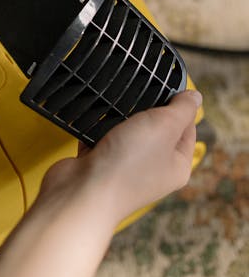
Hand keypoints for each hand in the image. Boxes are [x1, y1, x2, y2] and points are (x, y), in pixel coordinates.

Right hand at [0, 90, 201, 276]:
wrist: (82, 192)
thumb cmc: (128, 162)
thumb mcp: (163, 127)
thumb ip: (181, 109)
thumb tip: (195, 97)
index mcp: (176, 165)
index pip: (187, 129)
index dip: (180, 105)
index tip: (167, 84)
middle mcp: (153, 169)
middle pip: (156, 130)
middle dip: (148, 108)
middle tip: (141, 87)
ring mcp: (124, 168)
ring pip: (127, 133)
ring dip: (121, 116)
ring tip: (117, 96)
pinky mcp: (98, 164)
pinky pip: (101, 138)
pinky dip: (97, 127)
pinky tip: (96, 112)